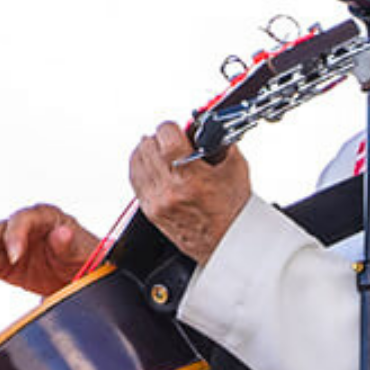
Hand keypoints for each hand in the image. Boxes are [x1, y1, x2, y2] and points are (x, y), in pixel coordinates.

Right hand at [0, 204, 104, 297]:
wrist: (87, 277)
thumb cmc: (89, 258)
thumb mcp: (85, 252)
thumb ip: (70, 244)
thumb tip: (63, 232)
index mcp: (46, 217)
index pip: (24, 220)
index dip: (16, 236)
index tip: (14, 257)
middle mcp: (26, 229)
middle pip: (0, 230)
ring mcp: (14, 247)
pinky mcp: (7, 266)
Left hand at [127, 122, 251, 263]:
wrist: (227, 243)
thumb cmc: (232, 211)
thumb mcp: (236, 168)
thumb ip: (220, 142)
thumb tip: (208, 126)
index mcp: (190, 177)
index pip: (165, 135)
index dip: (172, 127)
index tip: (178, 129)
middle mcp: (168, 190)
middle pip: (147, 145)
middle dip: (160, 138)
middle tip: (170, 139)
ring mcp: (156, 201)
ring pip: (135, 161)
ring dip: (146, 150)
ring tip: (158, 149)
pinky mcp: (149, 211)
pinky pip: (133, 180)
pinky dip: (139, 167)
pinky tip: (149, 164)